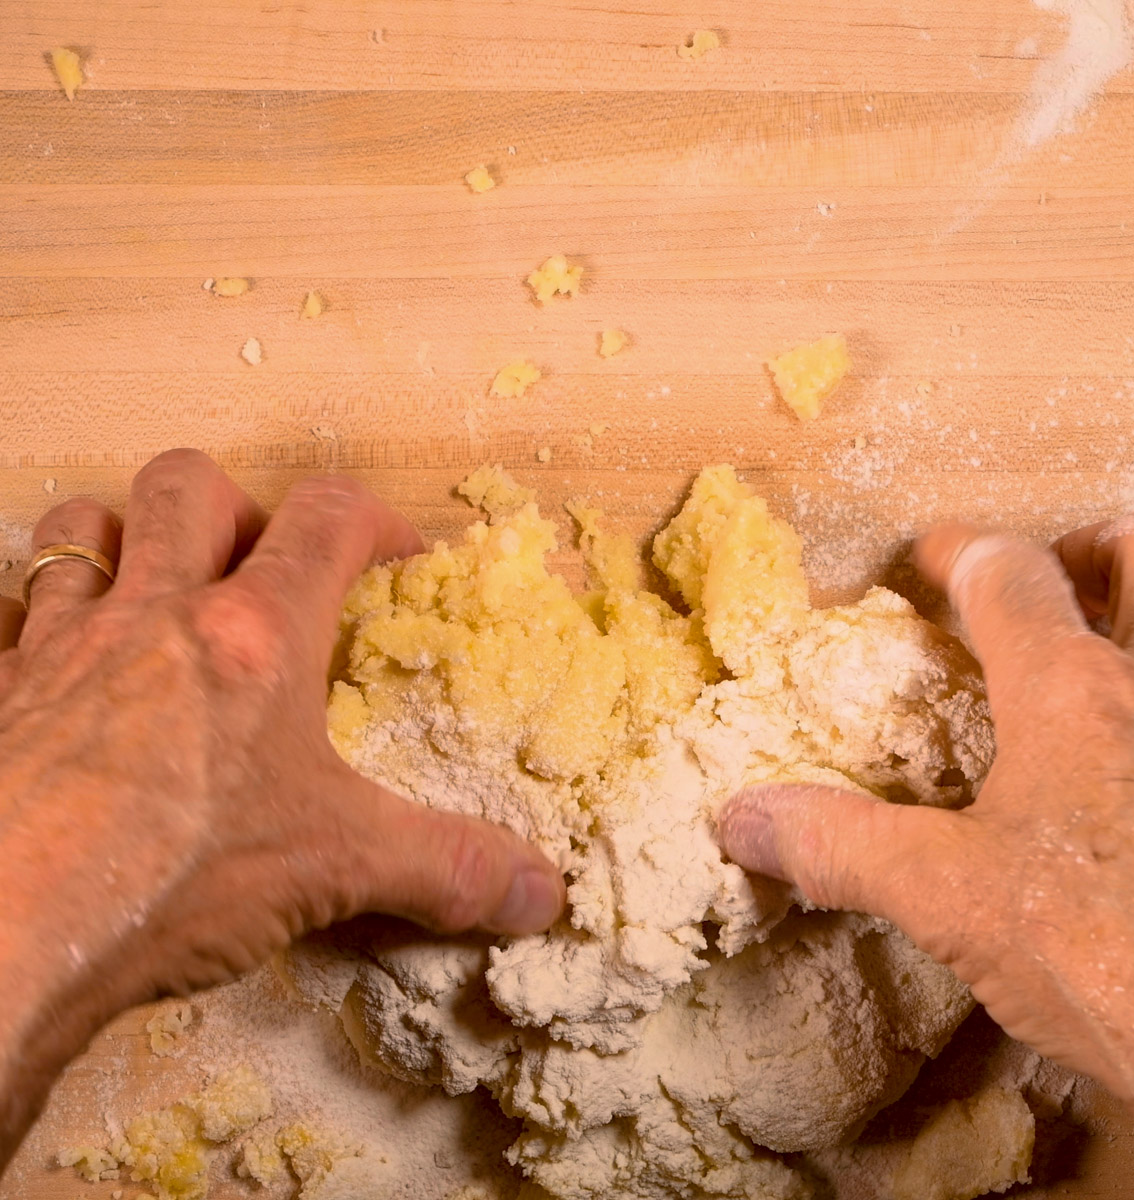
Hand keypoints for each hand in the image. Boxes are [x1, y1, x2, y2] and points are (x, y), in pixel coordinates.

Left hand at [0, 449, 563, 1161]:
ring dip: (123, 535)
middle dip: (236, 502)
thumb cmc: (175, 877)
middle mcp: (156, 616)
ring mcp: (61, 646)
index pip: (326, 520)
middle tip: (262, 561)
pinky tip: (65, 669)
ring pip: (82, 526)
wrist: (5, 934)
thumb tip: (545, 892)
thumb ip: (447, 870)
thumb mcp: (336, 869)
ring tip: (156, 584)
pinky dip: (41, 618)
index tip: (400, 550)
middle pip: (188, 485)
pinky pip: (10, 614)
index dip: (374, 517)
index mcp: (255, 637)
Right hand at [720, 508, 1133, 1195]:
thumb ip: (841, 846)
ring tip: (1121, 648)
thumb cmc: (1114, 960)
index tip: (929, 555)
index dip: (958, 551)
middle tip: (1058, 585)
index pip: (1007, 575)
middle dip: (1094, 545)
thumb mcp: (952, 902)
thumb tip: (739, 818)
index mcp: (1074, 691)